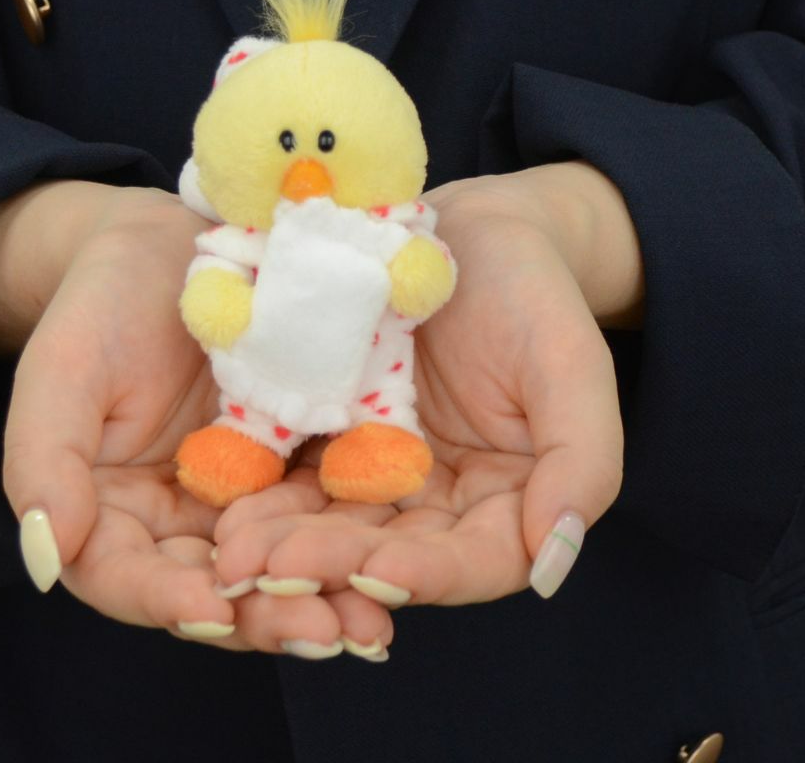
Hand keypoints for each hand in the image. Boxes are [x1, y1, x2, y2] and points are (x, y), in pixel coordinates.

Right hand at [0, 179, 397, 655]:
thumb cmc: (100, 303)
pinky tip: (395, 562)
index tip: (213, 610)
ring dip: (320, 599)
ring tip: (369, 624)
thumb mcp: (61, 371)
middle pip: (213, 588)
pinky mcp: (291, 466)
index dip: (165, 599)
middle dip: (265, 618)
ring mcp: (238, 497)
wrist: (168, 248)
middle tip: (323, 634)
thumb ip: (43, 463)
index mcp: (107, 512)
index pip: (127, 576)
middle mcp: (175, 521)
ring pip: (275, 566)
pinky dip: (353, 543)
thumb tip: (44, 561)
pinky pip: (320, 513)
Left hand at [209, 162, 637, 607]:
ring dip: (284, 544)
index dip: (427, 575)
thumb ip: (581, 462)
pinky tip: (223, 505)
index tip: (375, 573)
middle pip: (390, 553)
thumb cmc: (534, 292)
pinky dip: (262, 494)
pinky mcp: (331, 435)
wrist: (470, 229)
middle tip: (271, 573)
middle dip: (331, 566)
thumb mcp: (573, 364)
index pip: (474, 561)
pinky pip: (294, 473)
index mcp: (508, 500)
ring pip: (333, 524)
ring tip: (234, 553)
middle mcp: (440, 501)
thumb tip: (553, 566)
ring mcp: (379, 470)